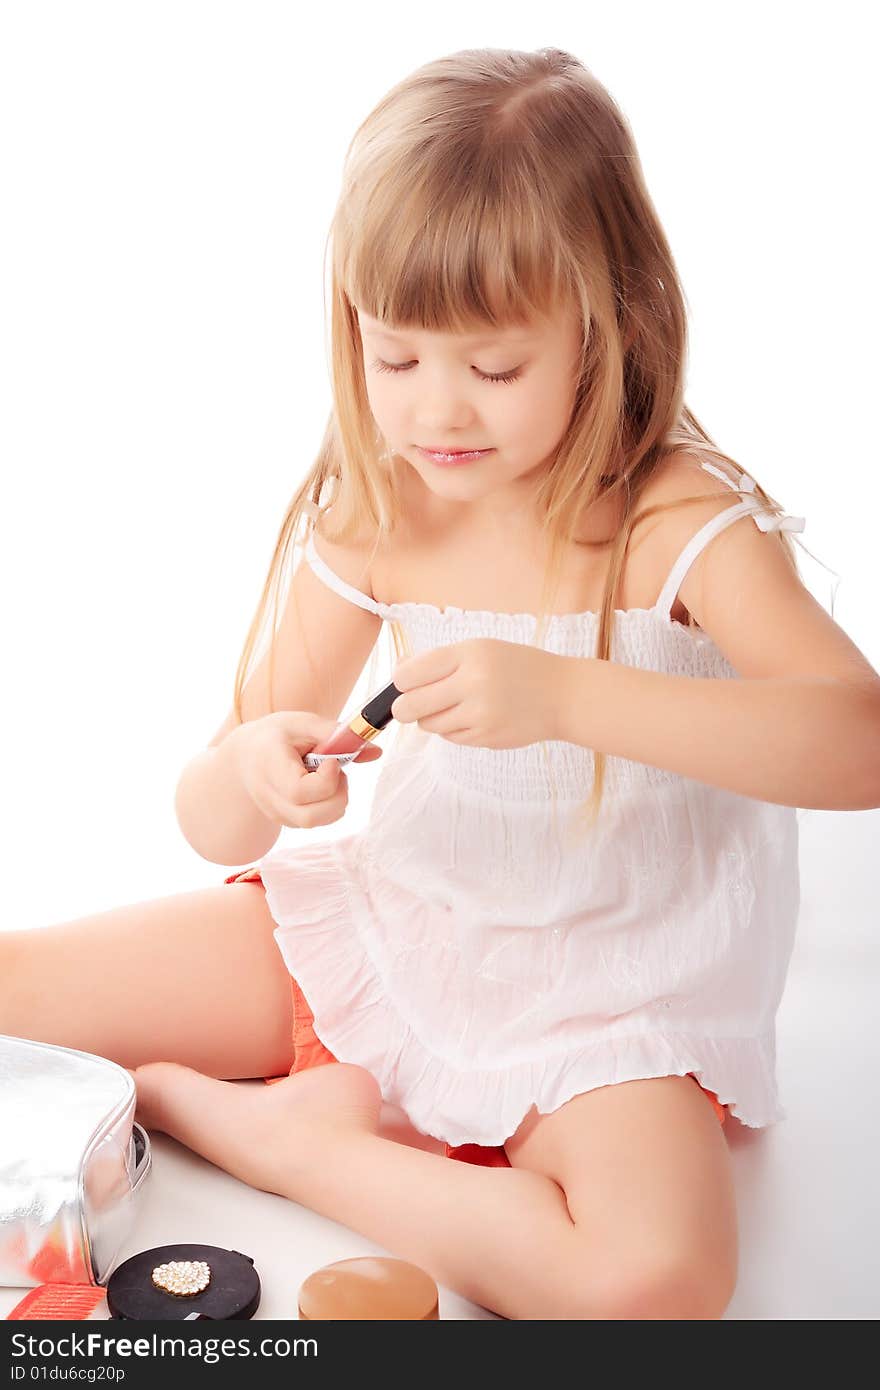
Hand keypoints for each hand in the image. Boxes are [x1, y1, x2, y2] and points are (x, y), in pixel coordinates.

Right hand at [228, 711, 381, 829]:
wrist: (245, 756)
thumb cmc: (276, 735)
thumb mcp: (302, 723)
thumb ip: (337, 734)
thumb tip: (376, 751)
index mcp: (268, 767)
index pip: (298, 791)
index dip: (325, 780)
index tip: (333, 760)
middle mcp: (269, 797)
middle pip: (309, 817)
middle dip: (337, 795)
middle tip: (336, 769)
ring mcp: (276, 813)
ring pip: (316, 823)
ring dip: (336, 799)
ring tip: (329, 775)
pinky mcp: (286, 821)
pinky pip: (317, 822)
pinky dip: (330, 805)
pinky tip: (321, 784)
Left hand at [390, 638, 566, 749]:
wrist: (562, 695)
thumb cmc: (517, 667)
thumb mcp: (481, 650)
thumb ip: (439, 660)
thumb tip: (398, 674)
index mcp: (468, 654)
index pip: (409, 674)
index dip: (400, 681)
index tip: (405, 683)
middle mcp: (473, 683)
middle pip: (409, 706)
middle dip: (403, 707)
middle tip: (410, 705)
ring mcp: (479, 714)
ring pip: (428, 724)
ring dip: (431, 717)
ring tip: (453, 706)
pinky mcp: (485, 738)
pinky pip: (450, 737)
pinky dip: (454, 728)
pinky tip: (474, 716)